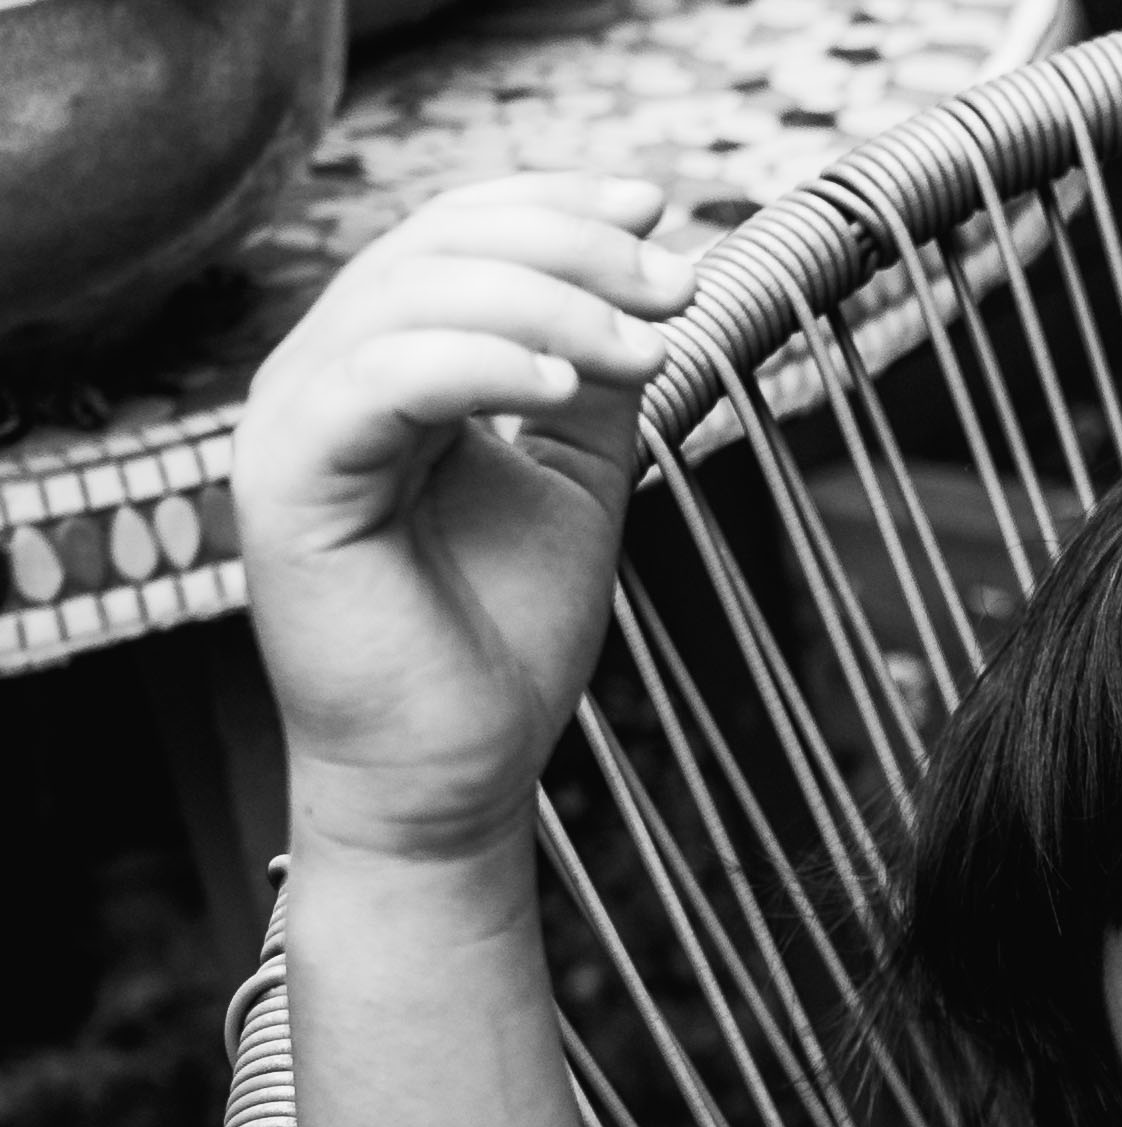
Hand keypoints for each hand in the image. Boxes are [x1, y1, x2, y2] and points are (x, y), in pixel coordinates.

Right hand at [236, 175, 698, 869]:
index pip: (455, 233)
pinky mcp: (285, 477)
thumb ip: (591, 384)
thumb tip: (638, 292)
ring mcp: (295, 418)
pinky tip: (563, 384)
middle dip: (571, 250)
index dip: (554, 205)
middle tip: (676, 288)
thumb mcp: (575, 480)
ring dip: (546, 304)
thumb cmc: (503, 635)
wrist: (457, 767)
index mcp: (387, 362)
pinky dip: (476, 363)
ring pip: (408, 296)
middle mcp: (328, 373)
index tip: (659, 210)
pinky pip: (377, 380)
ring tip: (647, 350)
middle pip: (435, 244)